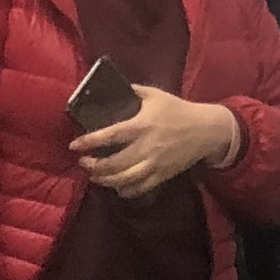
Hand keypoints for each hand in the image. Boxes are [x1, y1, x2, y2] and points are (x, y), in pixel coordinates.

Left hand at [72, 89, 241, 200]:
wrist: (206, 130)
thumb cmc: (178, 110)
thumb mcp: (155, 95)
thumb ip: (133, 91)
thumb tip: (111, 88)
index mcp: (141, 126)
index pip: (110, 136)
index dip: (90, 142)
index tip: (74, 145)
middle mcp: (146, 147)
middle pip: (113, 163)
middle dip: (93, 166)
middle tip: (83, 162)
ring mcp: (154, 164)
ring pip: (124, 180)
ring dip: (105, 180)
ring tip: (95, 176)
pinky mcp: (162, 175)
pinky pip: (140, 188)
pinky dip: (125, 191)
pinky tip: (116, 187)